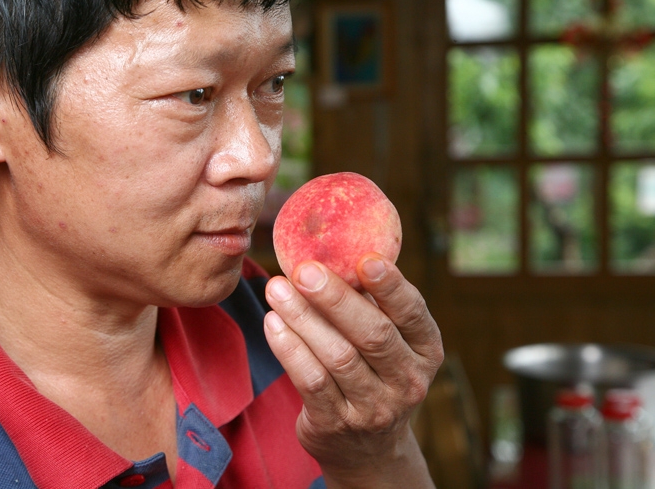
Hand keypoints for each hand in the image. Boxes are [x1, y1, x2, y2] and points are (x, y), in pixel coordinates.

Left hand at [263, 253, 443, 487]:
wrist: (366, 448)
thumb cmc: (373, 372)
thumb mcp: (389, 343)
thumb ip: (371, 304)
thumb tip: (334, 250)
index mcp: (426, 350)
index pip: (413, 313)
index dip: (391, 286)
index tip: (366, 259)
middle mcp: (407, 381)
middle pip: (372, 334)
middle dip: (335, 298)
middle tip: (303, 270)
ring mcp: (373, 407)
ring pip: (336, 356)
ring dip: (302, 318)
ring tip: (276, 289)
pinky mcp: (337, 423)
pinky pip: (310, 380)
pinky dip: (289, 348)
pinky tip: (273, 322)